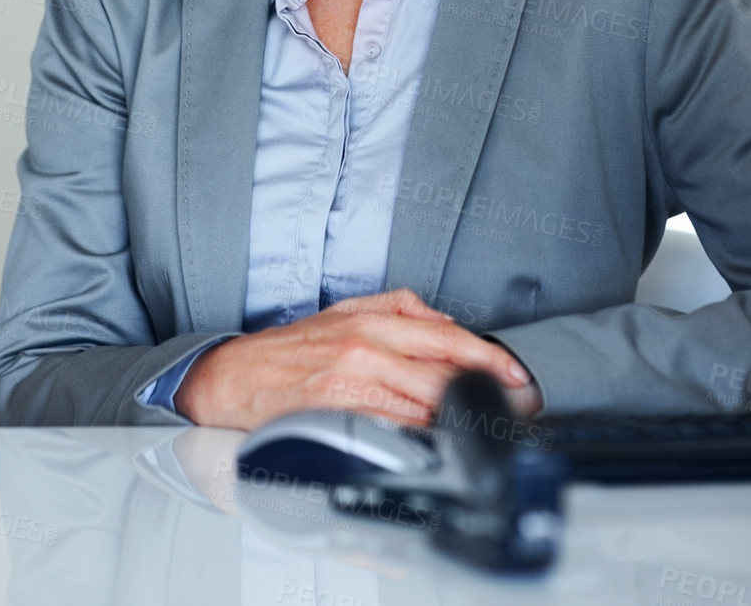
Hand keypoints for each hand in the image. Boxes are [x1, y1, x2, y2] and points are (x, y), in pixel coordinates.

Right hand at [173, 287, 540, 429]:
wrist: (234, 378)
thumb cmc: (287, 349)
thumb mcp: (343, 311)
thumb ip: (395, 307)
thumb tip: (442, 318)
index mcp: (370, 323)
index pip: (445, 337)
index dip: (487, 357)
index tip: (516, 375)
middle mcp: (364, 350)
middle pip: (441, 374)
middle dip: (483, 394)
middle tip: (513, 408)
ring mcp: (351, 385)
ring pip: (422, 406)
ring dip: (456, 420)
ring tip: (482, 428)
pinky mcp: (336, 416)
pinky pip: (391, 431)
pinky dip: (418, 438)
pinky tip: (435, 443)